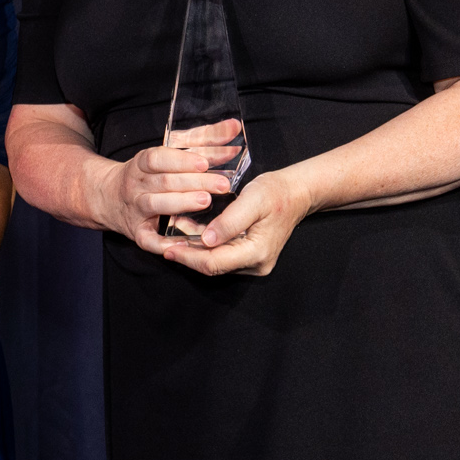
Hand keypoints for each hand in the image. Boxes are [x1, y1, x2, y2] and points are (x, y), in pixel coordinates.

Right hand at [85, 119, 243, 250]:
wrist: (108, 198)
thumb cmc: (149, 173)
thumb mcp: (168, 153)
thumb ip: (202, 140)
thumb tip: (234, 126)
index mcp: (142, 163)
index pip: (158, 158)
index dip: (180, 160)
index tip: (204, 162)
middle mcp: (136, 185)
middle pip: (164, 181)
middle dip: (194, 182)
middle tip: (221, 184)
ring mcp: (135, 209)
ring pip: (155, 205)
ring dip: (181, 203)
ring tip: (205, 201)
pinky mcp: (137, 232)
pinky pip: (148, 240)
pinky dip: (163, 244)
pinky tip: (183, 243)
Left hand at [159, 168, 316, 277]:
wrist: (296, 193)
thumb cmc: (276, 193)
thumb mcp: (253, 200)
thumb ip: (230, 221)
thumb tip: (207, 240)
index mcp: (257, 252)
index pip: (214, 263)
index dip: (188, 258)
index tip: (167, 249)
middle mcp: (256, 264)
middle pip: (213, 266)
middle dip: (187, 256)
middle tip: (163, 245)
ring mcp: (253, 262)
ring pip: (216, 262)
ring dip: (194, 251)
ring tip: (172, 239)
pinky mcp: (249, 256)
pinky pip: (222, 256)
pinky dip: (205, 247)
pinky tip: (190, 235)